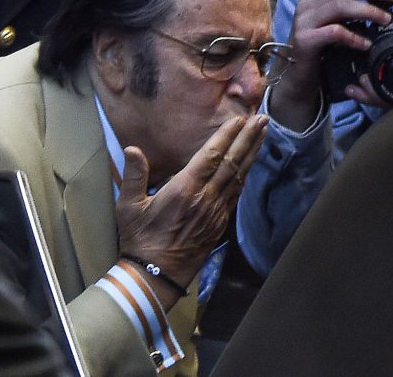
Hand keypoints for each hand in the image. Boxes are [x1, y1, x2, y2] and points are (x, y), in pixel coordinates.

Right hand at [115, 114, 267, 306]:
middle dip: (248, 138)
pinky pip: (236, 193)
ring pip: (238, 176)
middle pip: (232, 162)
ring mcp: (216, 211)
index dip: (226, 136)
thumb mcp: (129, 206)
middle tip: (262, 118)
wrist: (155, 273)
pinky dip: (245, 175)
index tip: (239, 119)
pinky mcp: (219, 223)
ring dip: (252, 153)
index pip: (211, 156)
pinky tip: (250, 164)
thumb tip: (132, 148)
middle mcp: (205, 198)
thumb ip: (134, 175)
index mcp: (184, 190)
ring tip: (263, 134)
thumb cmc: (140, 238)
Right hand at [270, 0, 392, 129]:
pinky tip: (366, 43)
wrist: (297, 74)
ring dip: (367, 10)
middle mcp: (306, 3)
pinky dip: (353, 36)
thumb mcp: (329, 19)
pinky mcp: (306, 39)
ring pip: (339, 6)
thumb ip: (344, 4)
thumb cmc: (318, 44)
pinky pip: (334, 32)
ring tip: (386, 18)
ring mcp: (304, 21)